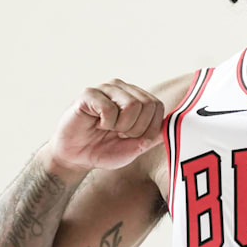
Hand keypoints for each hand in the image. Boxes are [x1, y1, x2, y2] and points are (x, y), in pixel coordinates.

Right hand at [45, 79, 163, 170]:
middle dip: (136, 129)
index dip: (150, 128)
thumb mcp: (134, 148)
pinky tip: (97, 124)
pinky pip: (110, 107)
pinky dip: (106, 123)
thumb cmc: (104, 150)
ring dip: (121, 126)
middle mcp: (123, 89)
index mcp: (136, 98)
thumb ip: (153, 137)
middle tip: (119, 134)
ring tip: (108, 129)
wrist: (74, 157)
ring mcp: (106, 89)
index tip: (133, 138)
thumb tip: (171, 128)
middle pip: (147, 104)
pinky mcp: (89, 94)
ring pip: (132, 104)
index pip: (157, 106)